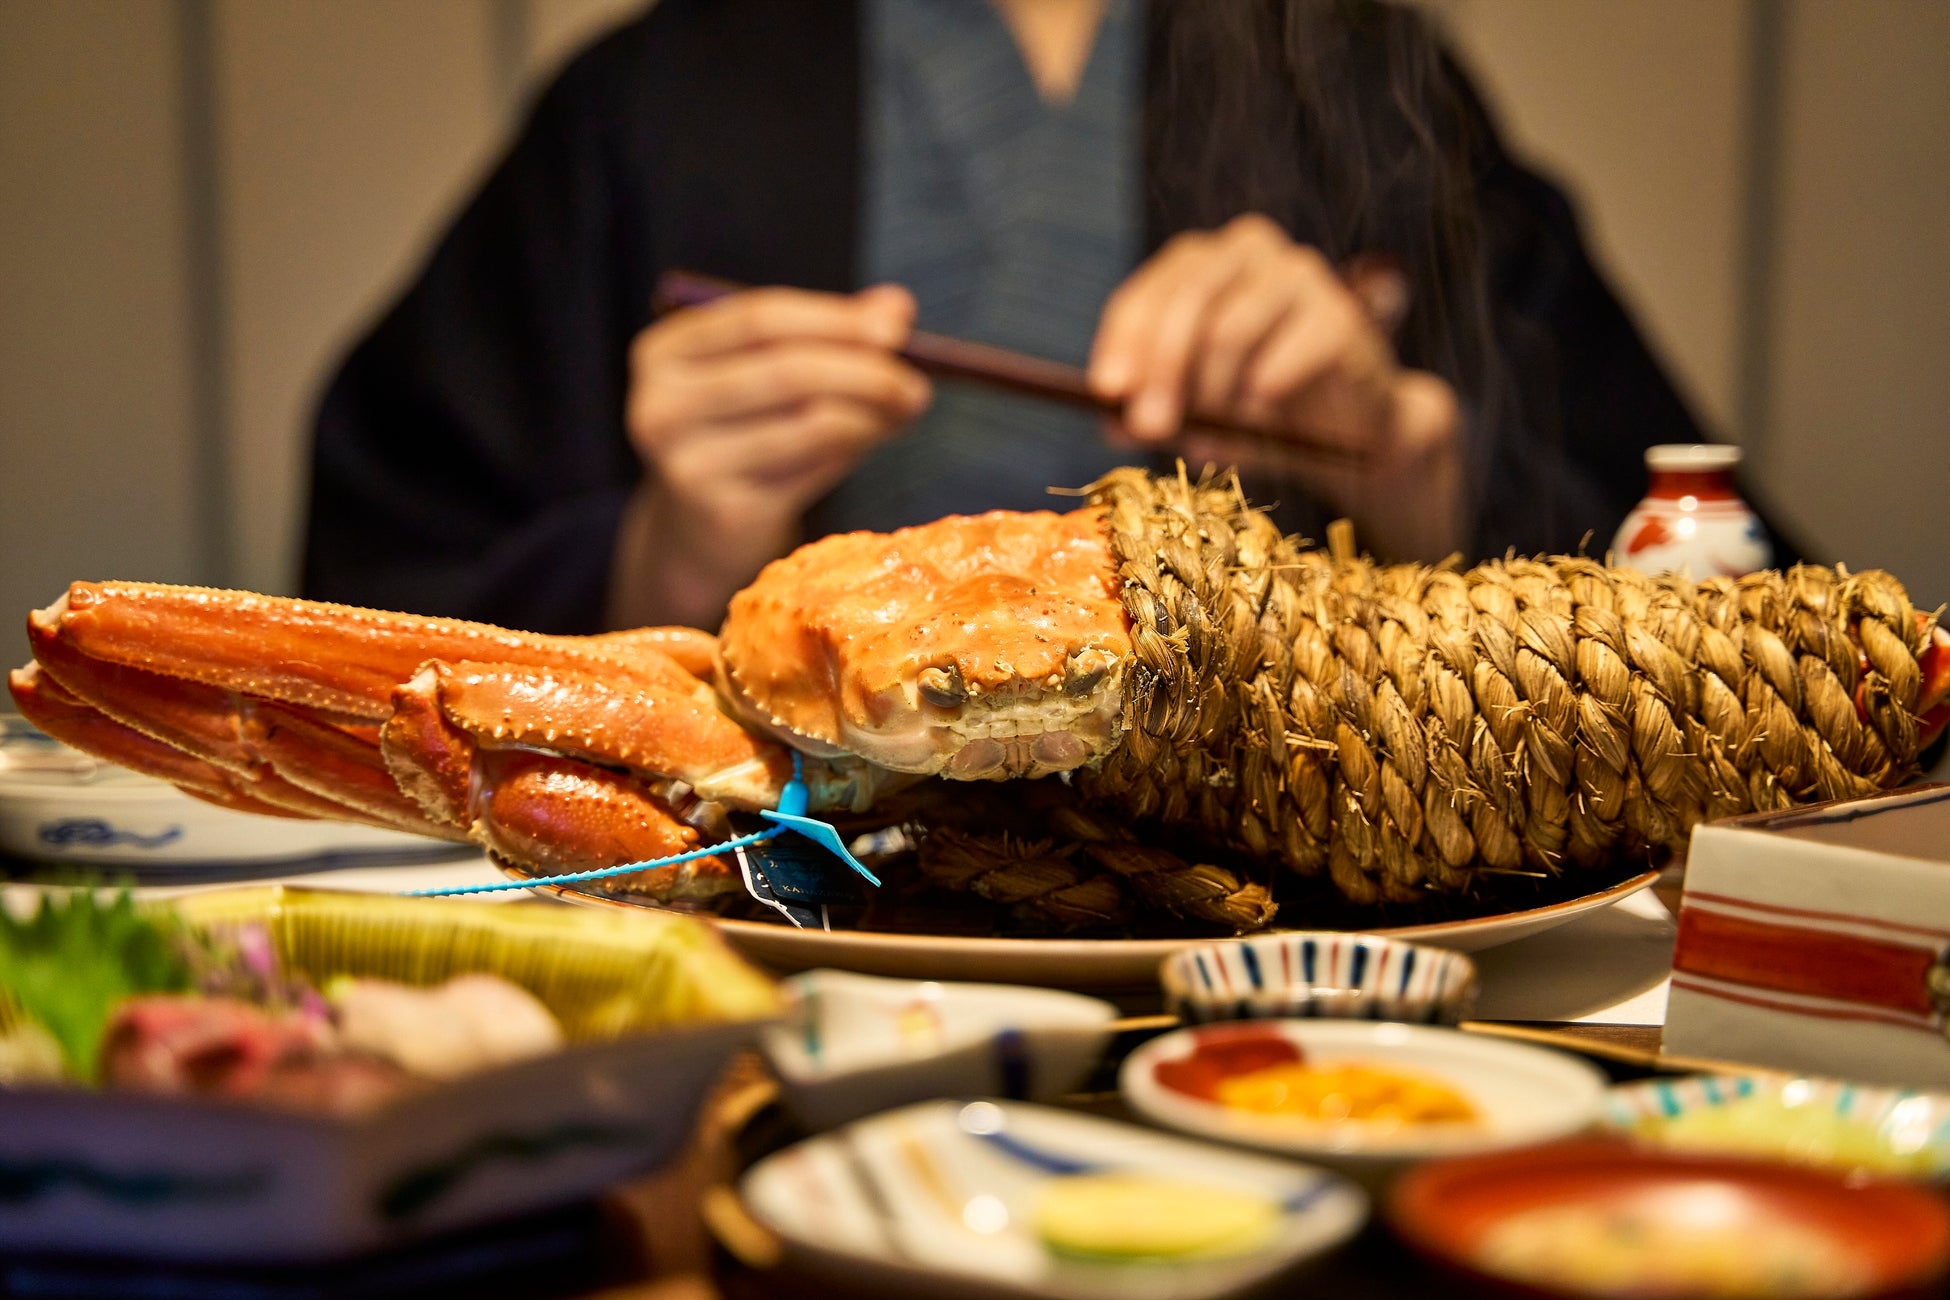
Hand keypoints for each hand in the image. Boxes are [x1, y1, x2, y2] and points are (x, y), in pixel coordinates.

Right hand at [609, 285, 930, 627]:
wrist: (699, 532)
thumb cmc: (743, 433)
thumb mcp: (771, 373)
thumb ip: (829, 334)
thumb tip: (895, 307)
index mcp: (663, 354)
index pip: (759, 320)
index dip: (834, 320)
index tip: (897, 330)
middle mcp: (660, 406)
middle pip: (787, 370)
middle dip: (866, 372)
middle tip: (916, 384)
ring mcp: (686, 463)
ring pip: (810, 423)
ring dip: (872, 415)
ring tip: (903, 411)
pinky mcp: (722, 512)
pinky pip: (813, 470)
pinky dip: (852, 451)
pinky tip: (868, 442)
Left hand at [1088, 214, 1461, 557]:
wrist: (1347, 434)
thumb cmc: (1259, 412)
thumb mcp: (1194, 414)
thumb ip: (1151, 410)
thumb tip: (1111, 419)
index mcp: (1201, 264)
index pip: (1148, 294)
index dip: (1123, 342)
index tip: (1107, 392)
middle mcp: (1248, 251)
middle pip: (1188, 300)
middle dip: (1162, 371)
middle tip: (1150, 427)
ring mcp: (1299, 275)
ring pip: (1231, 331)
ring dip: (1215, 394)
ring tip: (1223, 429)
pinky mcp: (1339, 316)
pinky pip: (1281, 359)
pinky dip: (1261, 398)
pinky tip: (1265, 418)